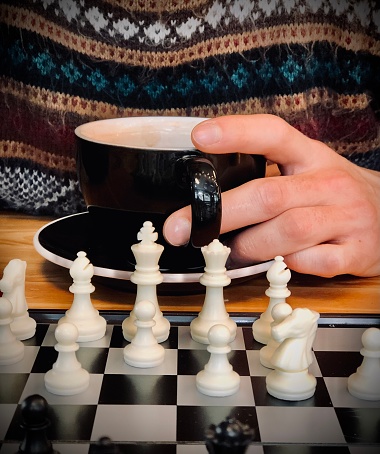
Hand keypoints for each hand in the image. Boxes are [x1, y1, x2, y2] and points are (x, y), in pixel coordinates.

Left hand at [163, 115, 379, 276]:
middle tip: (180, 228)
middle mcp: (327, 183)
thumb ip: (266, 178)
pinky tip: (281, 263)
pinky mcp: (356, 250)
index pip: (273, 134)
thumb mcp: (305, 171)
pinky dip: (290, 265)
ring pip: (288, 231)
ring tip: (231, 252)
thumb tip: (208, 197)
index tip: (199, 137)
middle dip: (219, 214)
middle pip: (268, 195)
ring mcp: (345, 217)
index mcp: (310, 157)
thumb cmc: (331, 194)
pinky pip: (315, 261)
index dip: (236, 132)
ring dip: (250, 246)